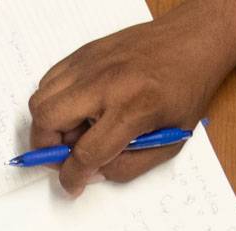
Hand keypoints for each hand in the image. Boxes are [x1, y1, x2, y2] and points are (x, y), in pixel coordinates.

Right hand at [26, 5, 235, 194]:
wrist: (195, 40)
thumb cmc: (187, 87)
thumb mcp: (169, 142)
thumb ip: (128, 166)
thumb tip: (93, 174)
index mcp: (133, 107)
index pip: (85, 153)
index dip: (72, 177)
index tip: (72, 184)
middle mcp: (106, 82)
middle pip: (47, 121)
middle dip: (48, 149)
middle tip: (66, 157)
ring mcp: (91, 64)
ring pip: (40, 101)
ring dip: (49, 125)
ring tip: (75, 131)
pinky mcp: (85, 53)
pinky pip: (48, 82)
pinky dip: (53, 102)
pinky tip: (77, 109)